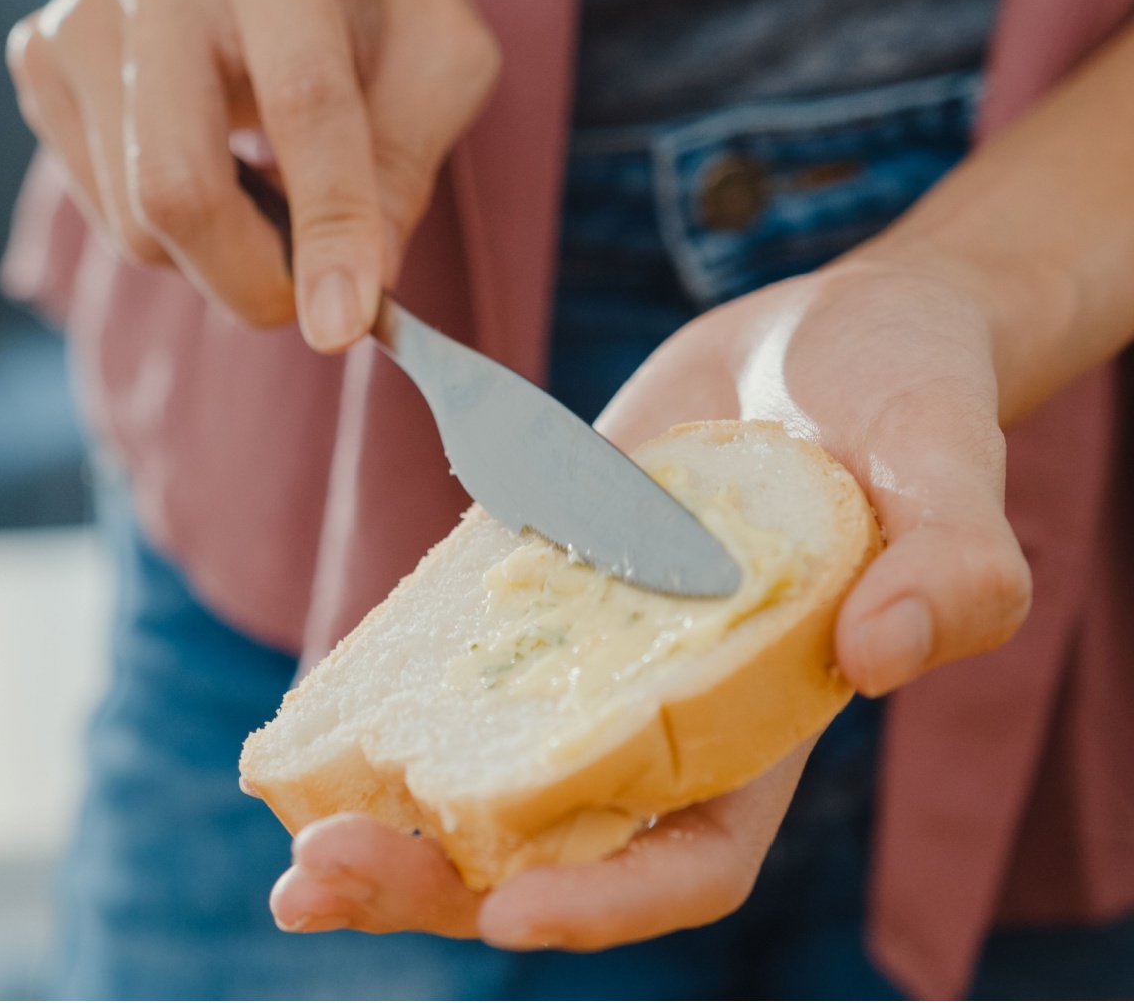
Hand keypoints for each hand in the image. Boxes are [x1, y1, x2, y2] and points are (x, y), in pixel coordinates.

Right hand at [6, 0, 499, 349]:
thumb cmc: (370, 2)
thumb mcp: (441, 57)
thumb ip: (410, 163)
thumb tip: (357, 286)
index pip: (303, 102)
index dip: (330, 226)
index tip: (342, 325)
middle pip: (179, 184)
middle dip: (254, 281)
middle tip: (315, 302)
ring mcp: (83, 11)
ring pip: (137, 220)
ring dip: (222, 259)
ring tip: (272, 204)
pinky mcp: (43, 62)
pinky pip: (104, 213)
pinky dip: (175, 235)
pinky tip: (216, 174)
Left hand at [267, 257, 1031, 946]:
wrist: (819, 332)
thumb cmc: (906, 397)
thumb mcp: (946, 463)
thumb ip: (953, 564)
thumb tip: (880, 653)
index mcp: (769, 713)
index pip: (693, 854)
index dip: (608, 900)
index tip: (507, 908)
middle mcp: (670, 700)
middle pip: (554, 834)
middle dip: (442, 875)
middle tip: (319, 878)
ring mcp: (600, 640)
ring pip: (488, 759)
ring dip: (391, 805)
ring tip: (288, 816)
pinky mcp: (549, 572)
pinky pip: (464, 654)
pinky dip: (396, 690)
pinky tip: (322, 703)